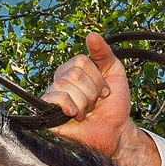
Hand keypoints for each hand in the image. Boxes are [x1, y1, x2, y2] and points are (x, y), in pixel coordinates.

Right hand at [43, 33, 160, 165]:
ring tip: (87, 111)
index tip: (104, 90)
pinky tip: (76, 115)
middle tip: (96, 103)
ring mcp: (54, 96)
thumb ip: (103, 53)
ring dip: (84, 102)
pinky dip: (69, 106)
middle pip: (73, 73)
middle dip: (92, 91)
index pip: (80, 61)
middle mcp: (61, 80)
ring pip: (64, 85)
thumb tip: (91, 35)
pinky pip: (53, 98)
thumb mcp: (114, 72)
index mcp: (73, 70)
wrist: (116, 130)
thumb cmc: (114, 103)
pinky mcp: (48, 113)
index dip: (97, 77)